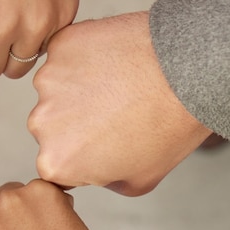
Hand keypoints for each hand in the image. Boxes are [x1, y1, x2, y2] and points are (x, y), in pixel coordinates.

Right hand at [28, 12, 211, 195]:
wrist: (188, 73)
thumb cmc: (169, 126)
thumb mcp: (139, 181)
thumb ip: (102, 182)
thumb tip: (92, 171)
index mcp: (55, 162)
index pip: (56, 163)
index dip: (81, 153)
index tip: (102, 142)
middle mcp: (41, 123)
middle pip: (51, 124)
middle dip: (74, 120)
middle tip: (112, 111)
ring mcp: (48, 81)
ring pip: (56, 88)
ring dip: (76, 87)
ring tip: (116, 84)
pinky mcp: (60, 47)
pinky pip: (64, 54)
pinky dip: (82, 57)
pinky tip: (112, 61)